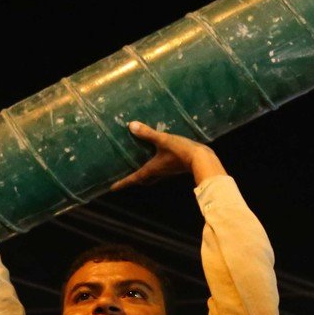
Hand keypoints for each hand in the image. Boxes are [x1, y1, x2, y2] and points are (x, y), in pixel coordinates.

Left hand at [111, 121, 225, 189]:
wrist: (202, 159)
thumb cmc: (180, 150)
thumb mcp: (163, 140)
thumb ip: (147, 133)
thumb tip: (131, 125)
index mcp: (152, 169)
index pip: (134, 178)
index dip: (122, 183)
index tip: (111, 188)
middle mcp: (158, 172)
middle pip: (143, 180)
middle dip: (133, 181)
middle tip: (124, 180)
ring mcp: (167, 170)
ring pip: (152, 176)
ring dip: (144, 175)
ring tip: (137, 169)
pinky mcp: (174, 166)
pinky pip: (160, 169)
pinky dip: (154, 167)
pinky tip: (156, 158)